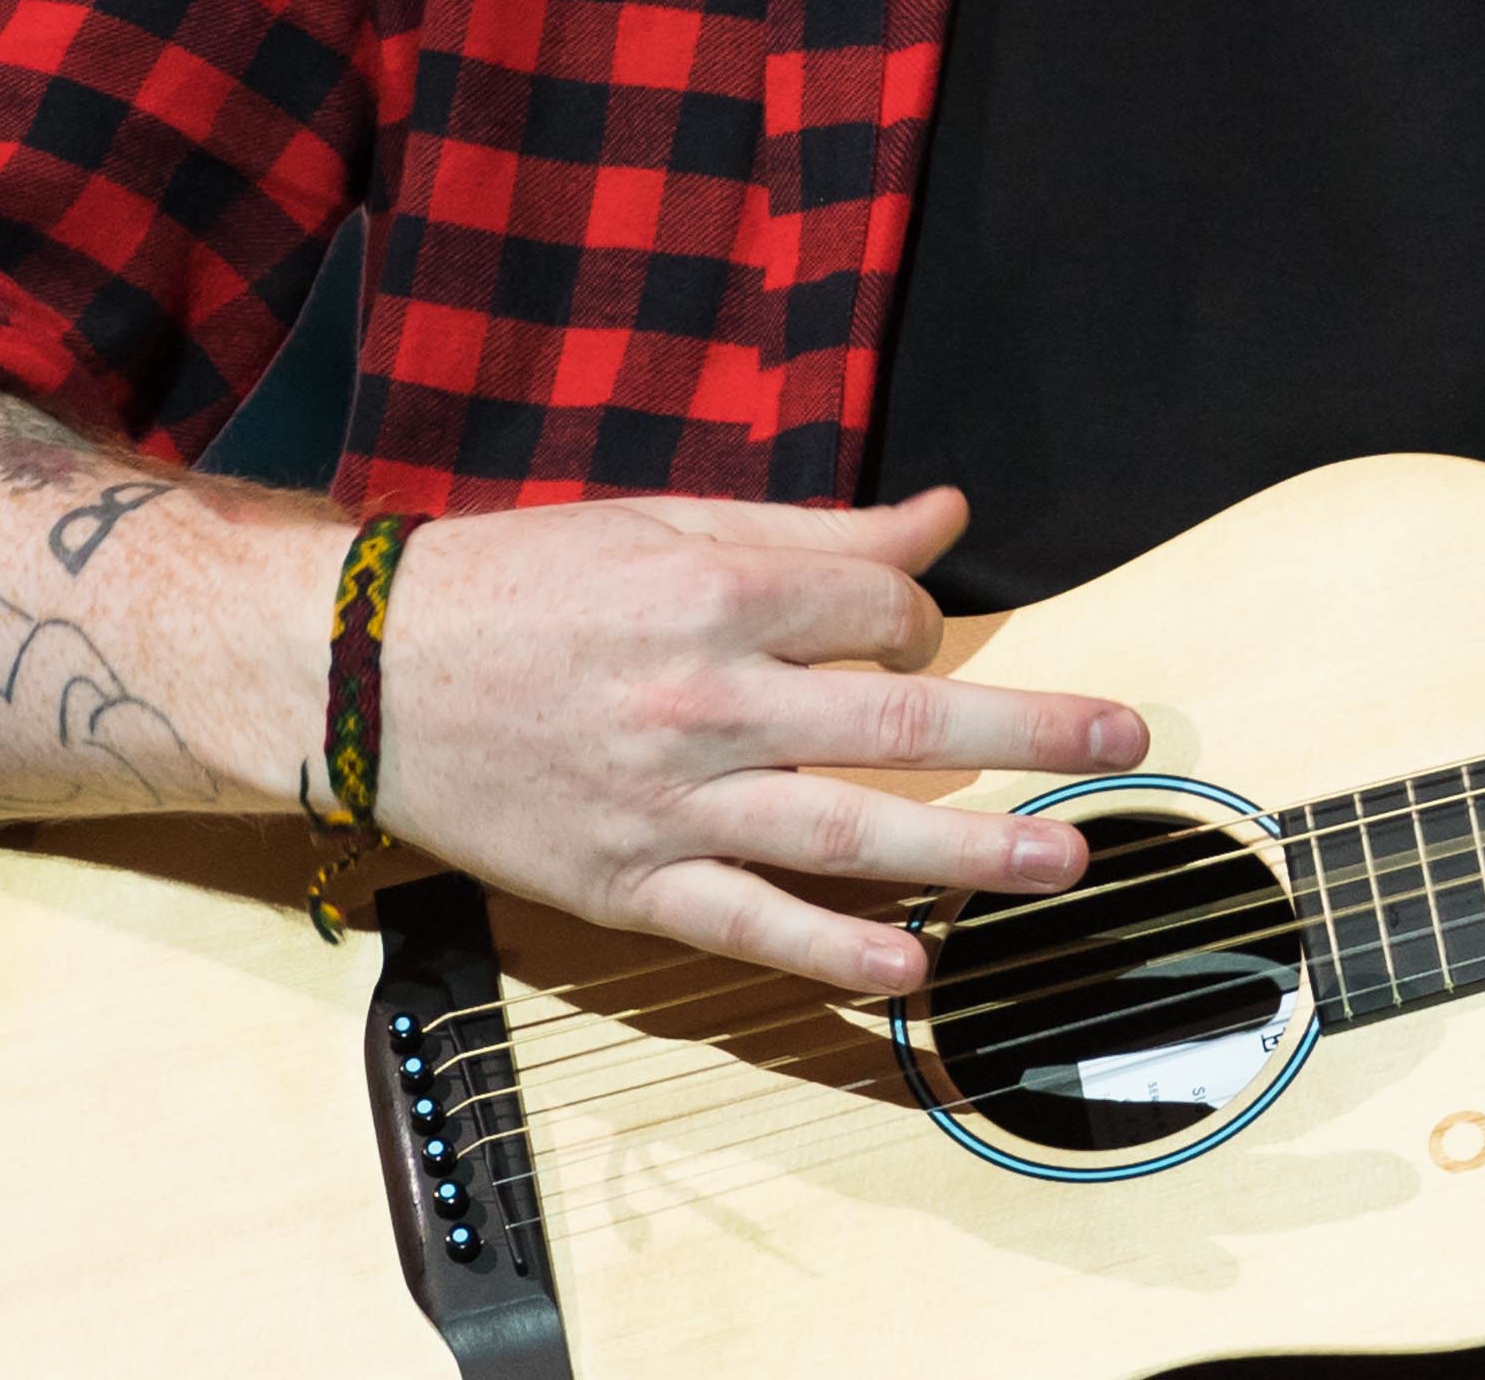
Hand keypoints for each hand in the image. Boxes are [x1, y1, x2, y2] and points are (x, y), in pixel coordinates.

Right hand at [376, 485, 1148, 994]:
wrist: (360, 673)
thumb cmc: (523, 585)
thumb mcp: (671, 521)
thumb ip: (820, 531)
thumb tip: (949, 518)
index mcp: (717, 593)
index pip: (884, 614)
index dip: (926, 620)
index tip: (920, 633)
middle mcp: (705, 701)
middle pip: (901, 720)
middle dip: (1030, 730)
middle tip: (1124, 740)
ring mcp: (668, 803)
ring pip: (847, 833)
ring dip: (968, 852)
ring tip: (1063, 861)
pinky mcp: (624, 884)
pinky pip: (749, 928)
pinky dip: (835, 952)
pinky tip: (913, 967)